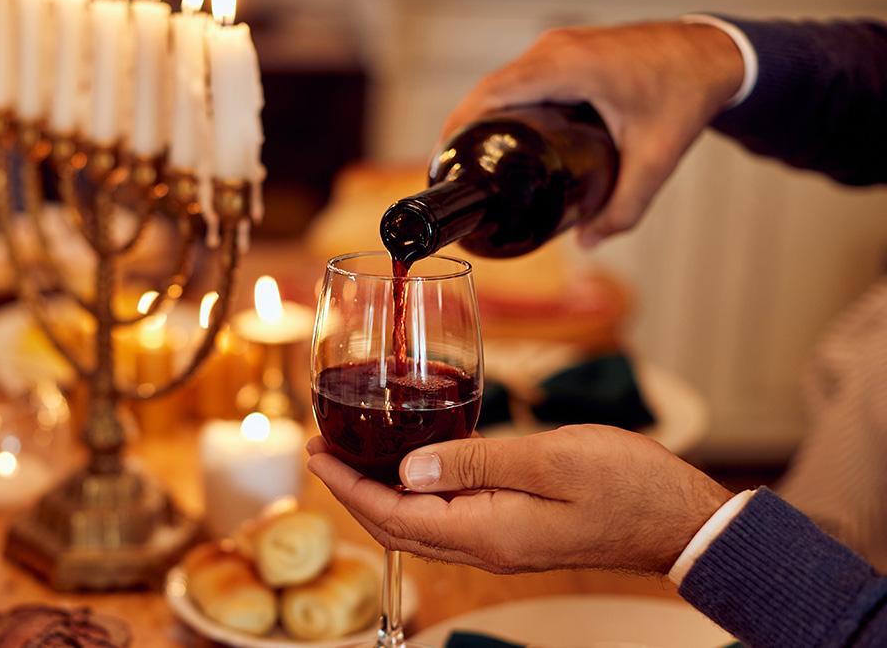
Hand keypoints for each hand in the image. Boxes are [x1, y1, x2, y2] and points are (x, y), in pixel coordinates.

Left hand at [307, 425, 731, 574]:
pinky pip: (445, 521)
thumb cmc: (628, 485)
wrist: (679, 521)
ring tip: (352, 457)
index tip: (315, 453)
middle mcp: (486, 545)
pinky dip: (414, 496)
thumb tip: (408, 469)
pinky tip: (411, 470)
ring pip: (418, 525)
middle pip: (396, 525)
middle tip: (320, 450)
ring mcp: (501, 542)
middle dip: (351, 489)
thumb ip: (476, 461)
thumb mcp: (550, 459)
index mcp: (486, 530)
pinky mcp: (515, 532)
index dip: (347, 485)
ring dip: (378, 493)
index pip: (393, 515)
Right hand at [441, 22, 744, 246]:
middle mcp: (554, 49)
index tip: (443, 163)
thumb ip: (624, 207)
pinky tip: (498, 136)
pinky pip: (518, 76)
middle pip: (488, 90)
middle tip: (452, 176)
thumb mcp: (655, 159)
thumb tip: (588, 243)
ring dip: (480, 116)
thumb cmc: (686, 95)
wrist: (711, 54)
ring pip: (500, 81)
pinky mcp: (562, 49)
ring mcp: (556, 45)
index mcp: (569, 68)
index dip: (459, 126)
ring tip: (468, 161)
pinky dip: (501, 103)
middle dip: (463, 130)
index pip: (493, 94)